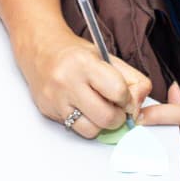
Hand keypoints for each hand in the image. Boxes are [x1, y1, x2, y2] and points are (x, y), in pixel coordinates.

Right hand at [16, 28, 150, 138]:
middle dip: (118, 118)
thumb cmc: (75, 54)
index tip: (124, 97)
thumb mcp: (107, 57)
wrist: (40, 50)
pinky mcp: (48, 111)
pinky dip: (85, 123)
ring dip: (101, 124)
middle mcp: (67, 81)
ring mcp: (56, 99)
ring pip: (91, 130)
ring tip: (98, 109)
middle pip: (106, 117)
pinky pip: (75, 129)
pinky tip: (82, 108)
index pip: (118, 91)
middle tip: (116, 110)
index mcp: (85, 63)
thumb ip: (131, 79)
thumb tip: (138, 107)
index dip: (127, 99)